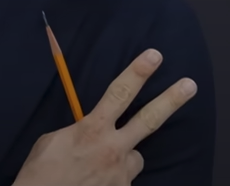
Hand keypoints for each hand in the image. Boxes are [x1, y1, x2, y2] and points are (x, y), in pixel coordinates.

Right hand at [12, 49, 196, 185]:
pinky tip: (95, 182)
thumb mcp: (51, 142)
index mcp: (91, 130)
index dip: (138, 72)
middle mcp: (112, 150)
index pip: (119, 94)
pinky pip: (123, 179)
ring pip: (134, 157)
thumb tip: (89, 129)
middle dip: (171, 100)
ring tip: (101, 166)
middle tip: (190, 85)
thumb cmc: (40, 174)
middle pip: (148, 120)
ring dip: (124, 156)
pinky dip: (112, 178)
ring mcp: (121, 174)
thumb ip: (77, 131)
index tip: (154, 56)